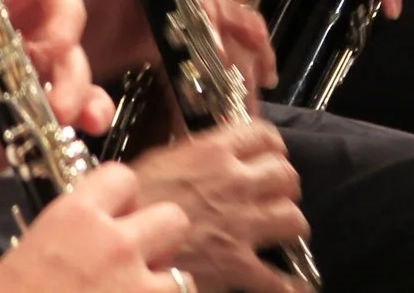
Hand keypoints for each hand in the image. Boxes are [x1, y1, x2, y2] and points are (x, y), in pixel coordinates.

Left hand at [0, 0, 109, 204]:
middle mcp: (3, 32)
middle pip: (54, 2)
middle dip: (63, 18)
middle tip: (52, 48)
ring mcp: (26, 71)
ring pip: (72, 54)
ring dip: (75, 75)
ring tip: (59, 107)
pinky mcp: (39, 109)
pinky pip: (80, 100)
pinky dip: (93, 106)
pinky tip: (88, 121)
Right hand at [0, 164, 190, 292]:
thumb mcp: (28, 253)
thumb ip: (71, 236)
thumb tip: (93, 238)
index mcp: (75, 217)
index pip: (123, 177)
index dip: (125, 198)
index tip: (118, 216)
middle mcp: (114, 244)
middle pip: (172, 218)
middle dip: (160, 239)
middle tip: (137, 261)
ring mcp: (137, 286)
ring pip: (180, 275)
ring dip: (162, 288)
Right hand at [129, 121, 309, 292]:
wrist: (119, 239)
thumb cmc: (129, 201)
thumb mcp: (158, 160)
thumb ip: (193, 153)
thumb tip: (209, 150)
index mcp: (213, 153)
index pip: (263, 135)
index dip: (271, 145)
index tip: (269, 151)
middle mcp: (235, 184)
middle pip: (286, 175)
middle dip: (284, 183)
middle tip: (276, 190)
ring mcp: (241, 225)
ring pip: (293, 219)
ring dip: (289, 223)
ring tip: (281, 227)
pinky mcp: (238, 264)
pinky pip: (278, 279)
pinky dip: (288, 284)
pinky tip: (291, 285)